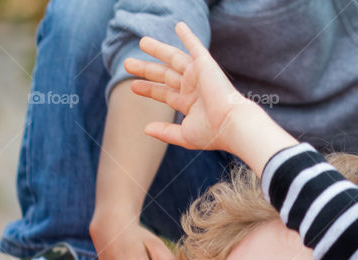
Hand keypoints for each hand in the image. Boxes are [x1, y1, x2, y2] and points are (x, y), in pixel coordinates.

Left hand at [124, 22, 255, 154]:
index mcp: (189, 104)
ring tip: (142, 42)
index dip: (149, 89)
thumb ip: (165, 133)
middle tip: (127, 64)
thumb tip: (145, 129)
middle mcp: (192, 87)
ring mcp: (198, 75)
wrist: (230, 125)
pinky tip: (179, 26)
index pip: (164, 93)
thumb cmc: (211, 134)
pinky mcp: (205, 64)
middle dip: (146, 69)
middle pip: (164, 75)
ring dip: (158, 49)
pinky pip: (195, 46)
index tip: (133, 86)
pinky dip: (188, 35)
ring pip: (173, 59)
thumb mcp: (183, 136)